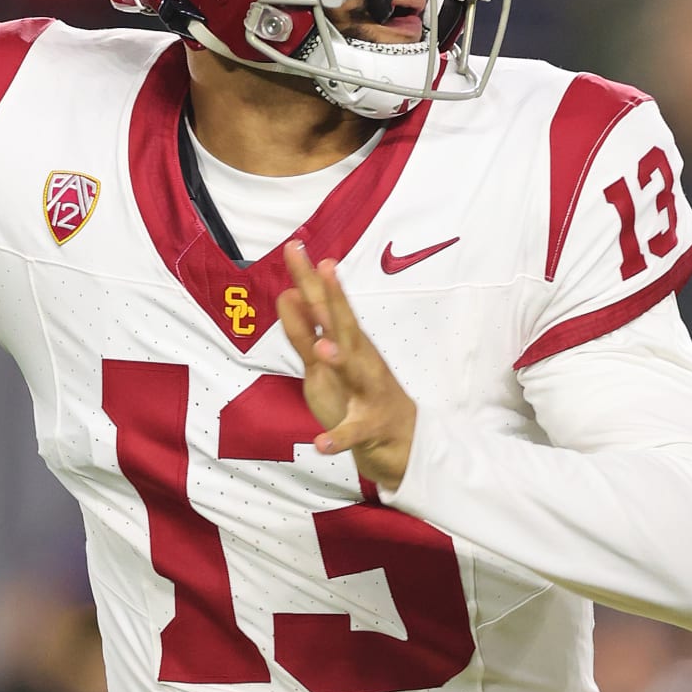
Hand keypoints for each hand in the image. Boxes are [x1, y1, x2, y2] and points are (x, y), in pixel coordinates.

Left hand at [275, 241, 416, 493]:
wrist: (401, 438)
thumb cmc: (361, 392)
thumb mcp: (328, 357)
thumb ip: (305, 328)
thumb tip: (290, 291)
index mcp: (349, 343)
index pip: (326, 305)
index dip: (312, 278)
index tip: (297, 247)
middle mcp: (361, 360)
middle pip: (344, 326)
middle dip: (333, 298)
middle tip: (322, 269)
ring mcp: (367, 392)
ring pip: (354, 374)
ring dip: (340, 360)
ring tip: (322, 348)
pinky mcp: (368, 427)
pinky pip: (352, 432)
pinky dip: (337, 439)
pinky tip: (321, 444)